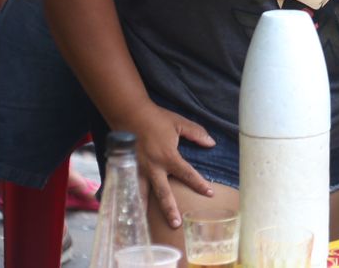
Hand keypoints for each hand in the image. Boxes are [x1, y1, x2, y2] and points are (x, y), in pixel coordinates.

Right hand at [121, 103, 215, 229]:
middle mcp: (153, 167)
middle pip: (163, 193)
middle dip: (170, 209)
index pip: (187, 174)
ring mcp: (138, 170)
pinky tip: (126, 211)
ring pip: (142, 195)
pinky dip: (127, 199)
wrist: (130, 113)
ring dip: (144, 210)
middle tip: (175, 224)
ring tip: (143, 226)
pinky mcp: (126, 169)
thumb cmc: (157, 118)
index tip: (210, 194)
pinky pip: (128, 188)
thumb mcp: (180, 124)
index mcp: (168, 157)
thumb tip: (212, 143)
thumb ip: (197, 133)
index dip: (199, 184)